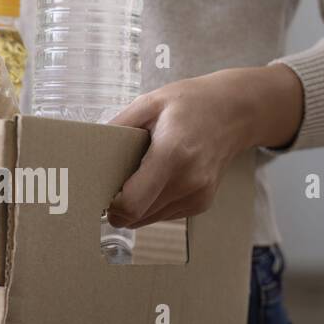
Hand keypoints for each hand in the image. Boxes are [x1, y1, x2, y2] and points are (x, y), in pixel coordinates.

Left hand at [106, 65, 302, 228]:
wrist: (236, 111)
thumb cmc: (191, 103)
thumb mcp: (149, 103)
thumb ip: (117, 127)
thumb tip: (88, 149)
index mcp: (172, 154)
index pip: (132, 204)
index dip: (111, 205)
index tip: (102, 191)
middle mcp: (188, 181)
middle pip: (136, 216)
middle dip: (119, 205)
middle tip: (113, 182)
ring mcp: (197, 196)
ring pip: (148, 220)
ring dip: (136, 206)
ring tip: (140, 175)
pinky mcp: (202, 203)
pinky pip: (164, 214)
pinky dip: (152, 203)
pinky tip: (158, 178)